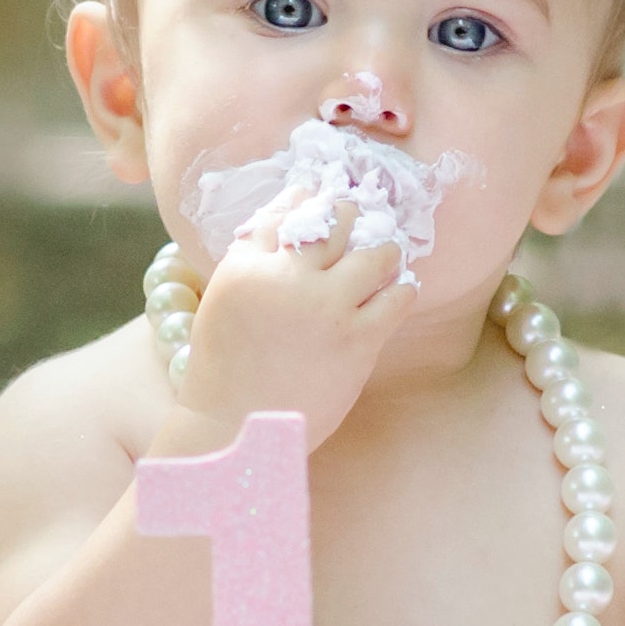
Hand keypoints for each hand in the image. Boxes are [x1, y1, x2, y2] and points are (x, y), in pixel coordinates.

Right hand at [161, 212, 410, 450]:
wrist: (235, 427)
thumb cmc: (225, 370)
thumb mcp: (223, 301)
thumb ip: (251, 264)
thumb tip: (289, 236)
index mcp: (246, 265)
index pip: (286, 210)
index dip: (309, 199)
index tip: (322, 198)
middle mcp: (286, 277)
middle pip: (332, 221)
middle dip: (350, 215)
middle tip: (362, 216)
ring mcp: (325, 306)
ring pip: (373, 254)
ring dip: (384, 250)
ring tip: (387, 254)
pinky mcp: (356, 339)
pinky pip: (396, 298)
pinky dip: (402, 289)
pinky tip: (400, 291)